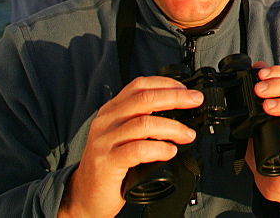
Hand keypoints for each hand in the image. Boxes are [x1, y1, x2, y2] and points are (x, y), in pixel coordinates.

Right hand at [57, 76, 202, 217]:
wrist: (84, 195)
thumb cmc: (109, 165)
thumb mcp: (123, 135)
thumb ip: (142, 121)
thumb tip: (179, 112)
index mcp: (111, 111)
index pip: (139, 86)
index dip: (166, 84)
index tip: (186, 90)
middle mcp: (106, 121)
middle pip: (144, 99)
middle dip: (175, 98)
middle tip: (195, 102)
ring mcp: (104, 141)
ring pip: (144, 123)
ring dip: (173, 128)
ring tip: (187, 135)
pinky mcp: (106, 162)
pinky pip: (138, 150)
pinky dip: (159, 149)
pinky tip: (170, 152)